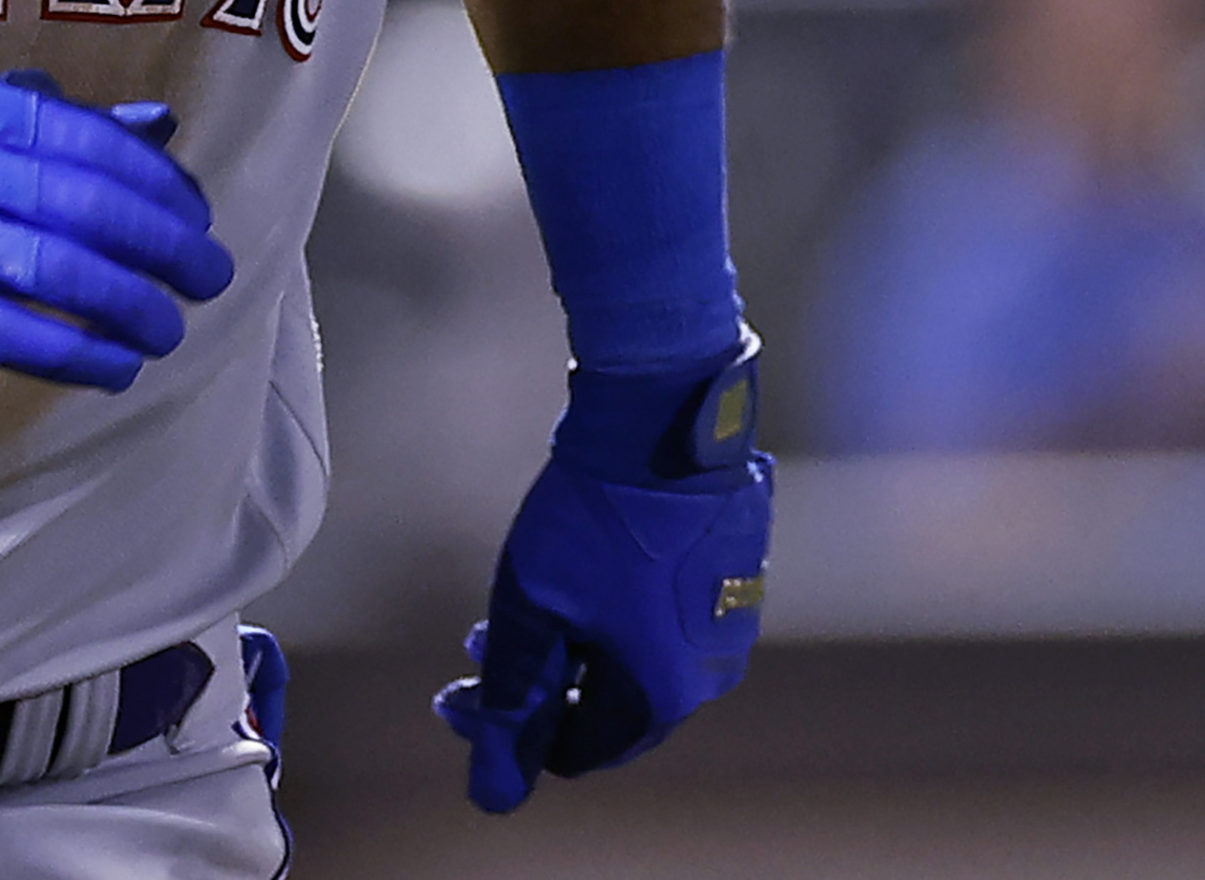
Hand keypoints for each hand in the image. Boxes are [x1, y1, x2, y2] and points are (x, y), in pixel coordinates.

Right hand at [0, 68, 235, 390]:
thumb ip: (56, 122)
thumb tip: (159, 131)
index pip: (93, 145)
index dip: (160, 184)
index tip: (200, 214)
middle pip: (91, 210)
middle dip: (166, 248)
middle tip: (211, 277)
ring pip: (62, 275)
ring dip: (132, 308)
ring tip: (170, 331)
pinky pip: (14, 335)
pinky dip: (76, 353)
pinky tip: (117, 367)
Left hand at [435, 334, 770, 812]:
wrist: (665, 419)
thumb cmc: (595, 518)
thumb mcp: (531, 610)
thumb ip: (514, 699)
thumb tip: (494, 786)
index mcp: (665, 693)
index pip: (583, 749)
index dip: (516, 733)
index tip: (466, 698)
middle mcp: (711, 671)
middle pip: (611, 704)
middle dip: (542, 684)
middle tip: (480, 653)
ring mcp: (732, 619)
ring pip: (637, 656)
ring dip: (575, 646)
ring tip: (521, 610)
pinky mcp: (738, 571)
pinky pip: (668, 617)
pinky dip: (617, 613)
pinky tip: (578, 579)